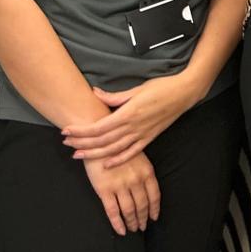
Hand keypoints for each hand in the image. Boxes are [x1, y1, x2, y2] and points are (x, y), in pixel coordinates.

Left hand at [61, 75, 199, 166]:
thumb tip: (95, 93)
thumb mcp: (137, 89)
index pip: (98, 127)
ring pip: (113, 149)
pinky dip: (118, 160)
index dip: (81, 131)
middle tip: (66, 144)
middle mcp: (133, 127)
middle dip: (82, 143)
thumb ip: (115, 96)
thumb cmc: (161, 87)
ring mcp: (141, 134)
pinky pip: (131, 153)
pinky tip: (106, 164)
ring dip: (94, 154)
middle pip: (102, 140)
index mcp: (128, 113)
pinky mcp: (149, 138)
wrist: (184, 93)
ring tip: (78, 155)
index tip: (66, 131)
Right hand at [83, 152, 159, 235]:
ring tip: (133, 229)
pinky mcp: (105, 190)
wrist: (99, 140)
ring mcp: (120, 186)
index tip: (154, 217)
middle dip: (143, 218)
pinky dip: (118, 224)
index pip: (154, 195)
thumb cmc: (119, 147)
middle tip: (142, 226)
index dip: (154, 209)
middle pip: (142, 205)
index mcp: (146, 171)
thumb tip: (146, 189)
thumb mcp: (137, 156)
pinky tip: (121, 231)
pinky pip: (113, 212)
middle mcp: (136, 180)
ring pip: (129, 210)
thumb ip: (143, 172)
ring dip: (132, 222)